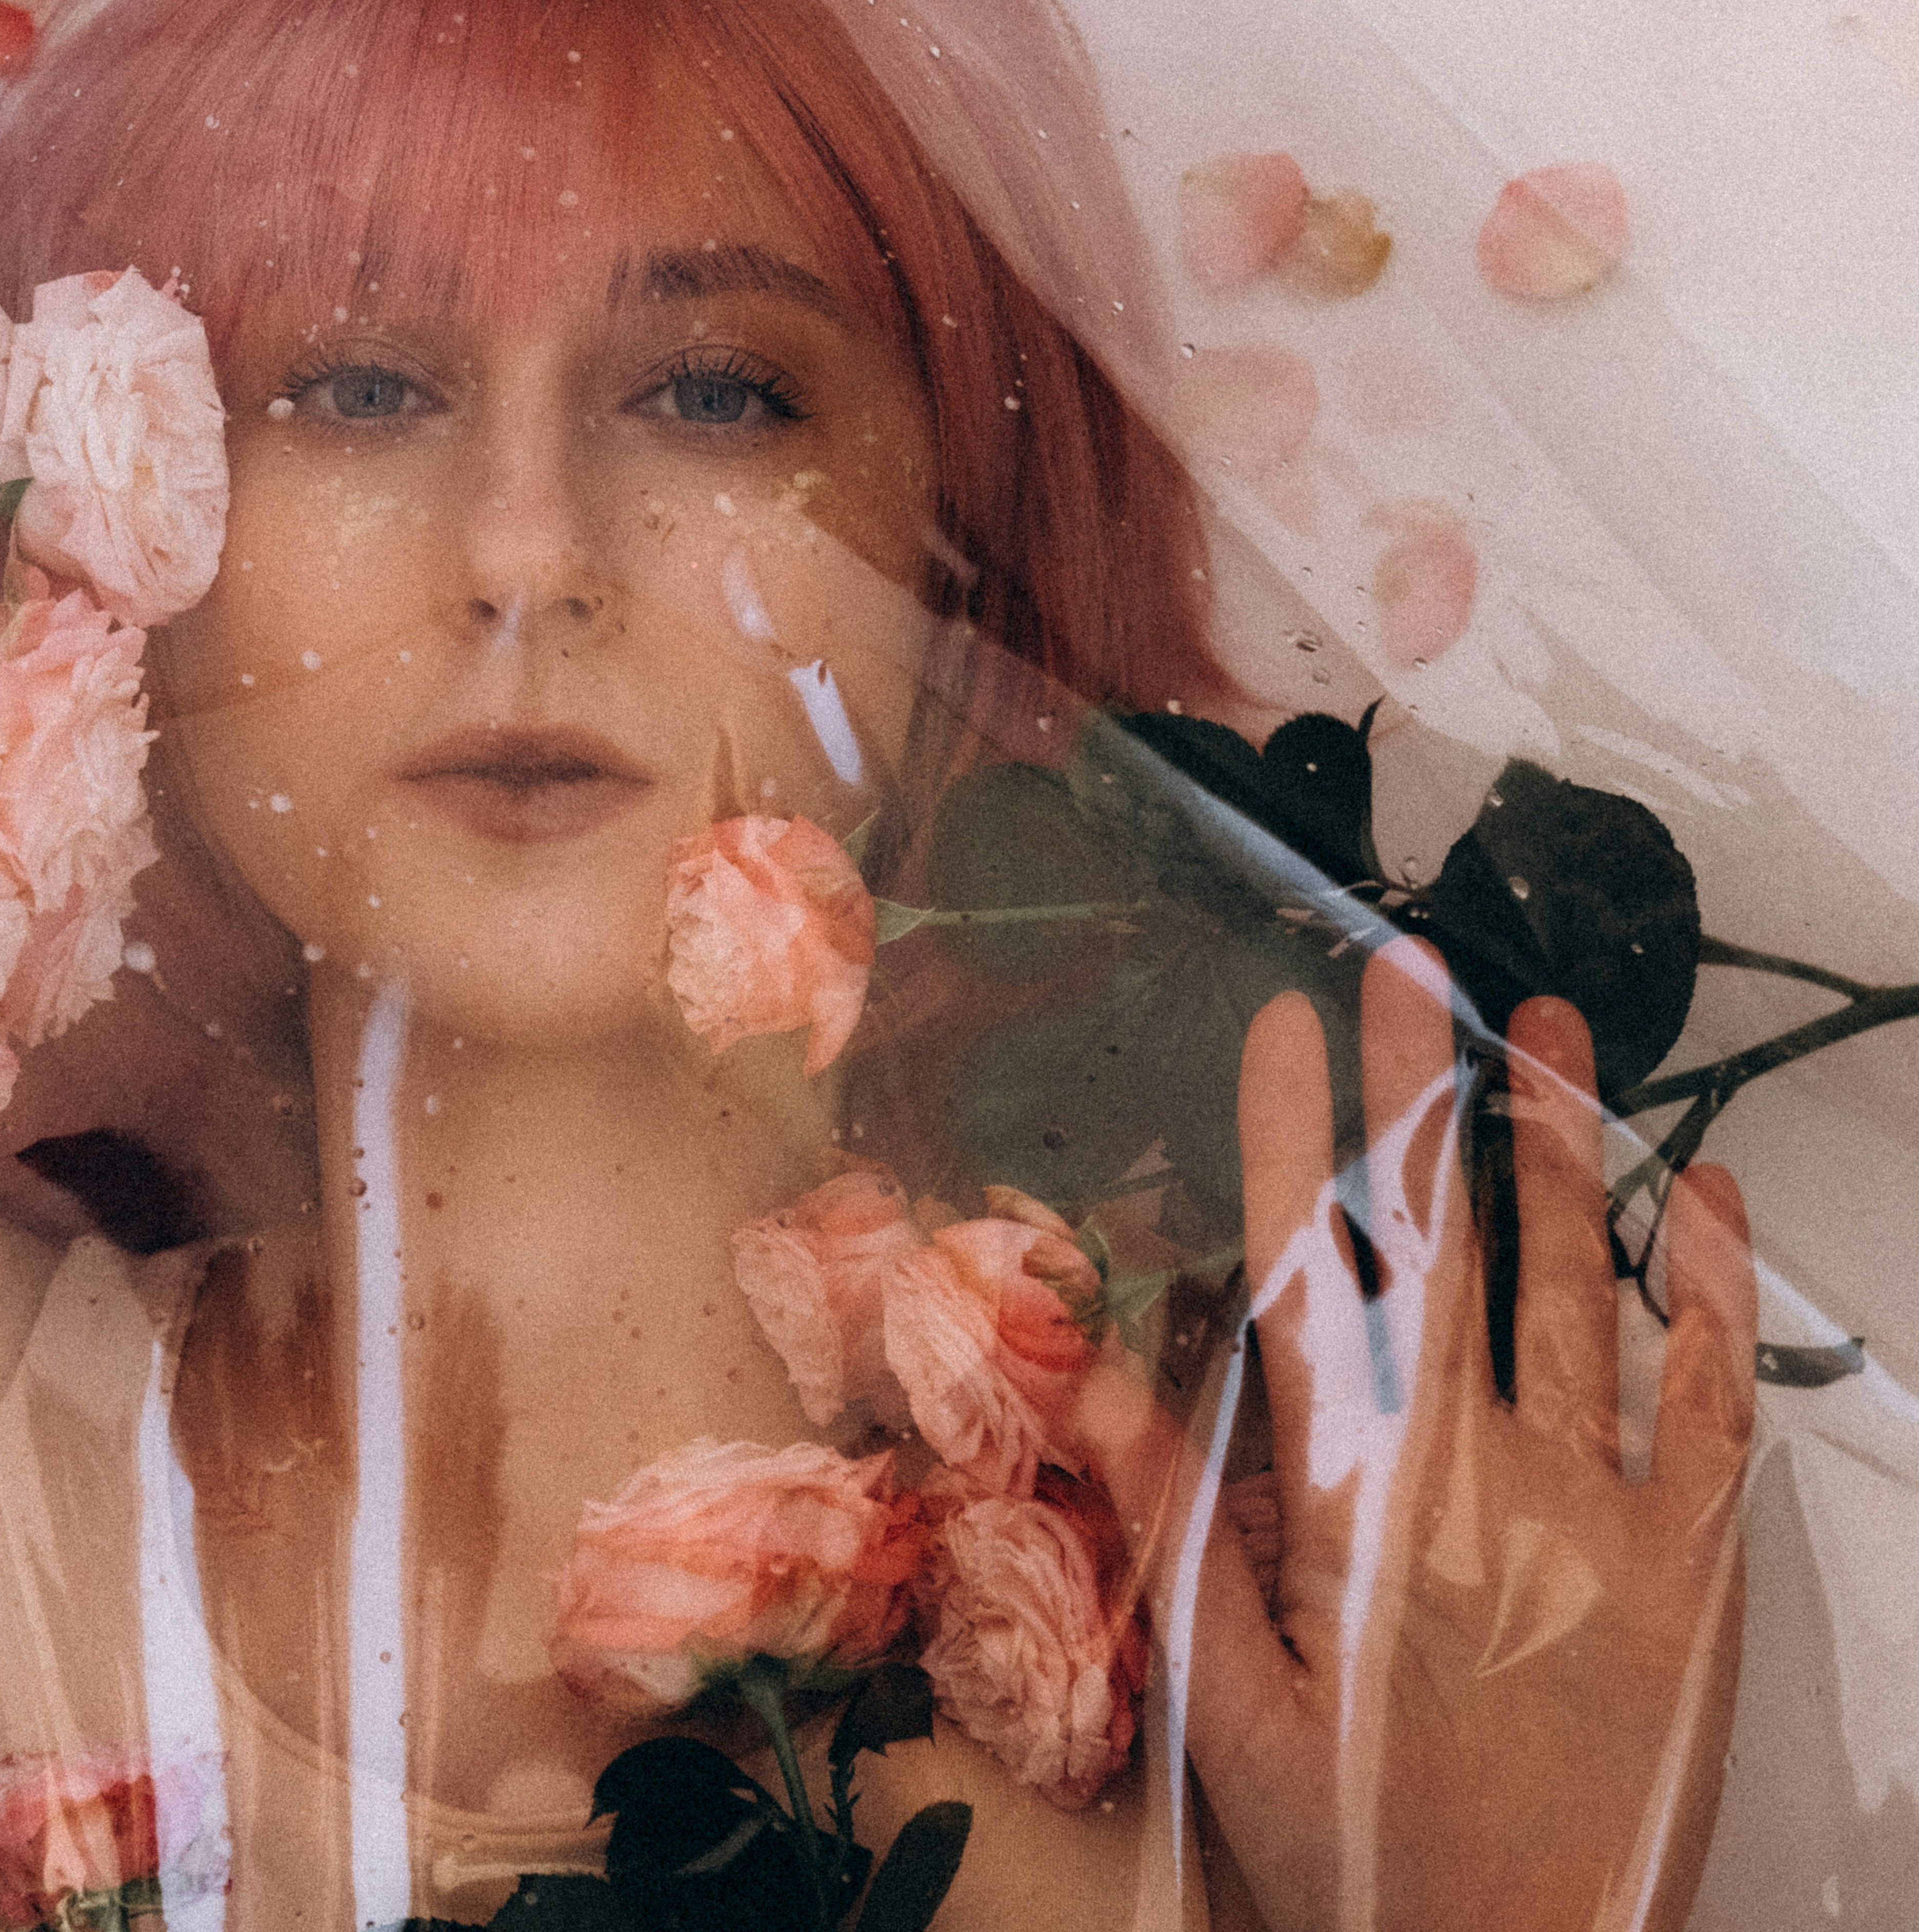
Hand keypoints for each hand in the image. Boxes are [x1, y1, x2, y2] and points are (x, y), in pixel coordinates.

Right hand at [1074, 942, 1755, 1931]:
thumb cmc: (1358, 1842)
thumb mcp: (1220, 1692)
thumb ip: (1170, 1514)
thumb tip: (1093, 1363)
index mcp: (1347, 1501)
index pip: (1308, 1275)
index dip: (1292, 1140)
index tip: (1285, 1026)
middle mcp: (1474, 1476)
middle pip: (1442, 1244)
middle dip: (1420, 1091)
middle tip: (1410, 965)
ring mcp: (1598, 1509)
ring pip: (1577, 1286)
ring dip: (1559, 1148)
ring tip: (1552, 1032)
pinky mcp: (1693, 1559)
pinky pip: (1714, 1394)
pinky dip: (1711, 1285)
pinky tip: (1700, 1194)